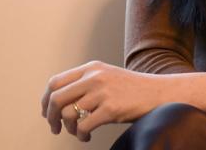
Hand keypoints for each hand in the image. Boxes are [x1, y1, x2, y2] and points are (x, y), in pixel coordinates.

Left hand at [40, 60, 171, 141]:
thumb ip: (85, 83)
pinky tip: (87, 137)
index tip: (47, 113)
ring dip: (68, 128)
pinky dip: (81, 135)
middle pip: (56, 98)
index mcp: (92, 68)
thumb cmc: (133, 89)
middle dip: (51, 117)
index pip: (55, 82)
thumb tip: (57, 102)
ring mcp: (103, 92)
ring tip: (77, 132)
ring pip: (68, 114)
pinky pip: (83, 126)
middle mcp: (95, 77)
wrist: (160, 93)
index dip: (46, 100)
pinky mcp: (111, 109)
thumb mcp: (107, 77)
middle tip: (55, 128)